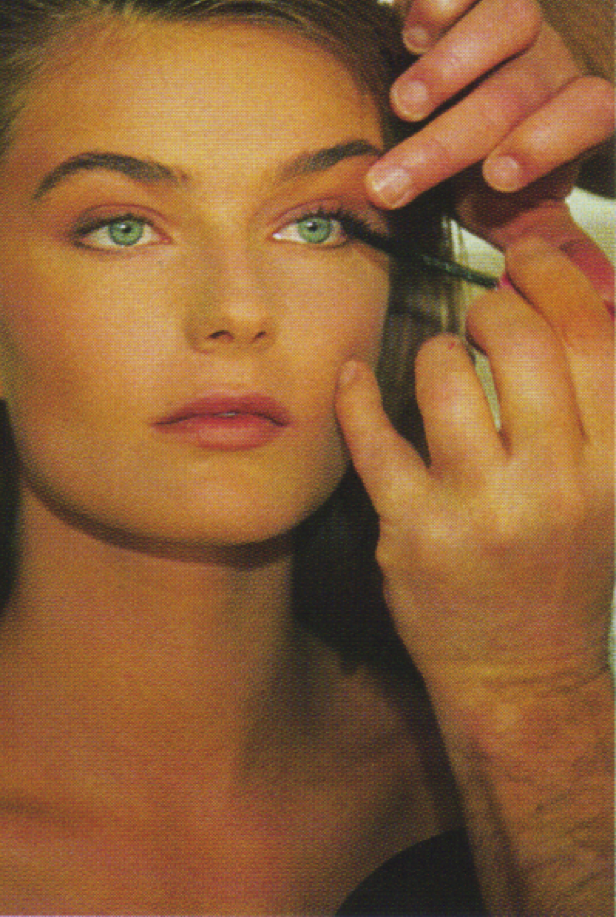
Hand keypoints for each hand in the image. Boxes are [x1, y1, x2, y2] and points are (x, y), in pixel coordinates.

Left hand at [336, 224, 612, 693]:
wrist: (522, 677)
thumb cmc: (560, 573)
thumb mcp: (605, 494)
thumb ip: (590, 413)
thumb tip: (555, 306)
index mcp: (612, 469)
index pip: (595, 341)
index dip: (555, 282)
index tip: (527, 265)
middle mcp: (553, 485)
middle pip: (522, 342)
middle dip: (494, 305)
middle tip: (480, 313)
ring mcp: (477, 509)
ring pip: (444, 375)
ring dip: (433, 351)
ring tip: (438, 364)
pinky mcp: (411, 530)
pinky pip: (373, 435)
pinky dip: (355, 395)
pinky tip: (352, 378)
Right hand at [365, 0, 613, 303]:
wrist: (490, 79)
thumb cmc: (494, 151)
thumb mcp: (519, 200)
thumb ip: (544, 235)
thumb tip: (590, 293)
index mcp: (575, 112)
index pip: (583, 117)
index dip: (545, 143)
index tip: (496, 179)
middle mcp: (550, 61)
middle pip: (518, 90)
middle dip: (451, 140)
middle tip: (392, 183)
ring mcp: (516, 16)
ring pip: (504, 20)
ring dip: (451, 65)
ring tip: (405, 104)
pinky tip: (410, 30)